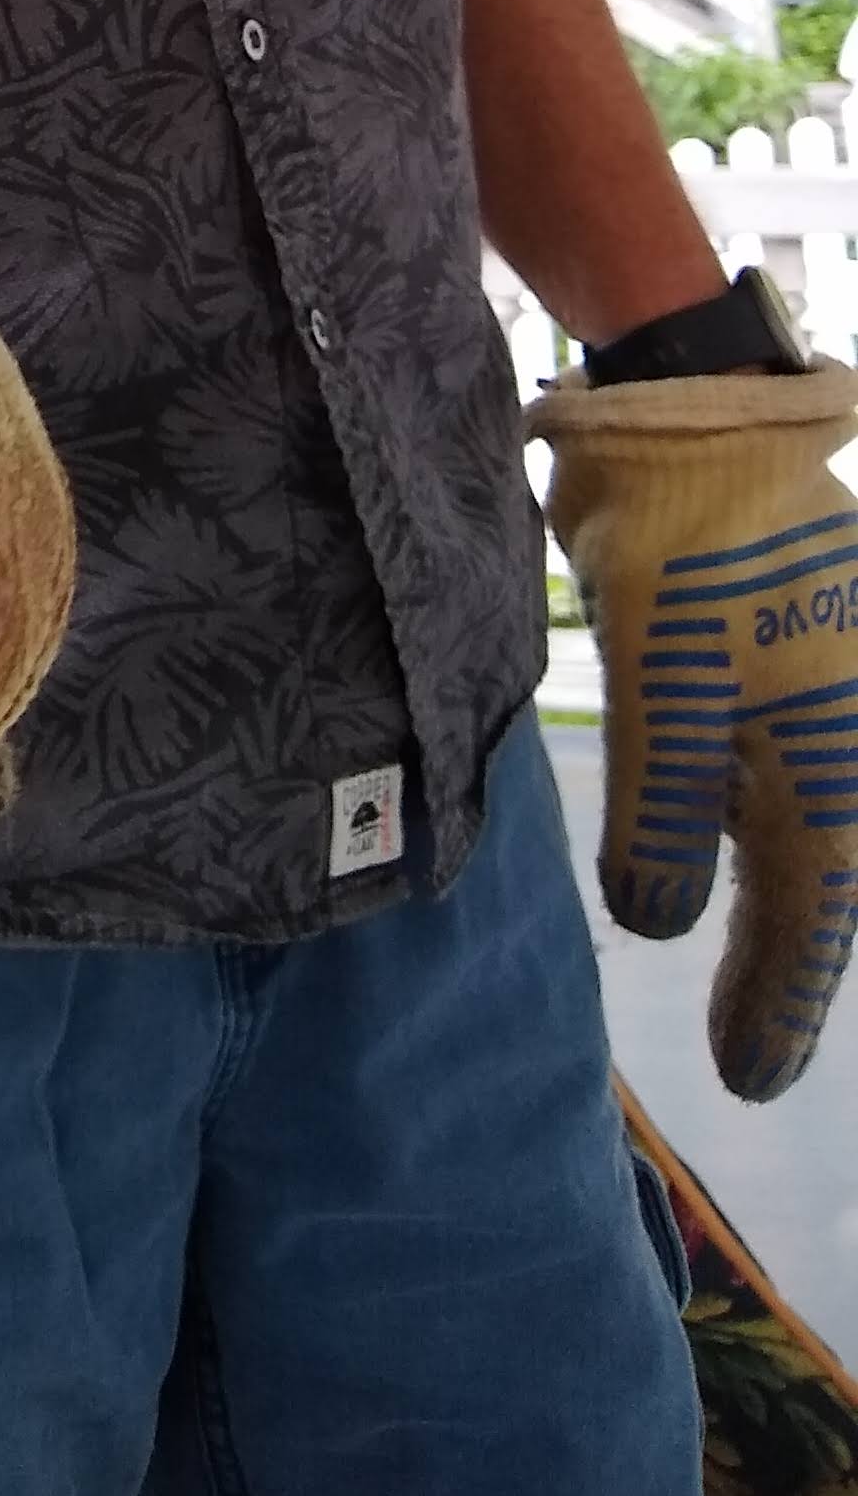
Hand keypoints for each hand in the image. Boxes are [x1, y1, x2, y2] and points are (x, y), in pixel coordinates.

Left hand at [527, 360, 857, 1099]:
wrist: (699, 411)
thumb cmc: (688, 540)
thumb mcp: (662, 678)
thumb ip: (664, 806)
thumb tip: (658, 924)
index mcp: (833, 762)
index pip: (811, 917)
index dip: (779, 1004)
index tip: (747, 1084)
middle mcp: (838, 744)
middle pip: (815, 888)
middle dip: (780, 975)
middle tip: (740, 1062)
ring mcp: (812, 701)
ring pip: (796, 836)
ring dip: (768, 911)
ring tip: (730, 979)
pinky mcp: (773, 664)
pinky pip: (769, 777)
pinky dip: (745, 832)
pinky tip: (713, 859)